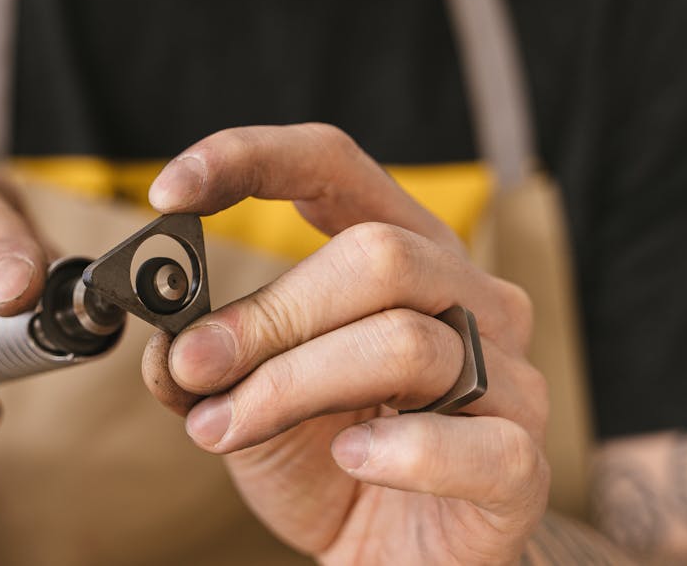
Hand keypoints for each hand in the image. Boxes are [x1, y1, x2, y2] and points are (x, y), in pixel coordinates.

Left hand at [142, 124, 548, 564]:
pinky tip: (352, 458)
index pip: (334, 166)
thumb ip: (205, 364)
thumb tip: (166, 340)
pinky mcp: (520, 466)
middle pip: (378, 256)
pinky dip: (400, 451)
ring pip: (407, 344)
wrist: (397, 559)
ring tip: (228, 428)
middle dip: (270, 313)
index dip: (251, 160)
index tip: (170, 190)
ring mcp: (507, 379)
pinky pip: (475, 445)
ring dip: (295, 385)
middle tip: (197, 364)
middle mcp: (467, 298)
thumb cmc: (329, 461)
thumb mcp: (245, 402)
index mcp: (401, 253)